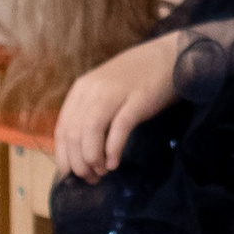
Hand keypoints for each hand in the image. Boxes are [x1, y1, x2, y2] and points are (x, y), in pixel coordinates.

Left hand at [52, 30, 183, 181]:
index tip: (73, 176)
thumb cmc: (139, 77)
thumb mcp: (107, 90)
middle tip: (90, 179)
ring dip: (93, 158)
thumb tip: (80, 149)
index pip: (62, 129)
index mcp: (81, 89)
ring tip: (102, 172)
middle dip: (78, 163)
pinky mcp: (137, 99)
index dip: (65, 157)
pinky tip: (114, 163)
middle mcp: (93, 90)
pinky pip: (118, 128)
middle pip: (74, 134)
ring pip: (90, 132)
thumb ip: (92, 112)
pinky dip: (113, 149)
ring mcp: (115, 93)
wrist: (171, 55)